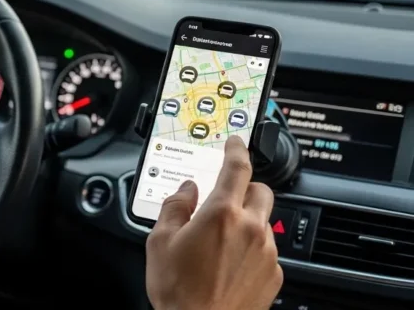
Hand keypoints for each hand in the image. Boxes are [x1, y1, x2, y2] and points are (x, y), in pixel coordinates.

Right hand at [145, 136, 282, 309]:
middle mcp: (251, 228)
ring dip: (246, 221)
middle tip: (223, 198)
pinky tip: (229, 264)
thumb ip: (174, 206)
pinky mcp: (274, 275)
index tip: (235, 142)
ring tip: (219, 242)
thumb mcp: (160, 241)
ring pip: (264, 221)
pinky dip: (251, 249)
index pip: (237, 167)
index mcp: (221, 213)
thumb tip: (185, 190)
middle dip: (244, 188)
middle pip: (261, 190)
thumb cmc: (179, 291)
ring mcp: (266, 253)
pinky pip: (266, 250)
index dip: (237, 149)